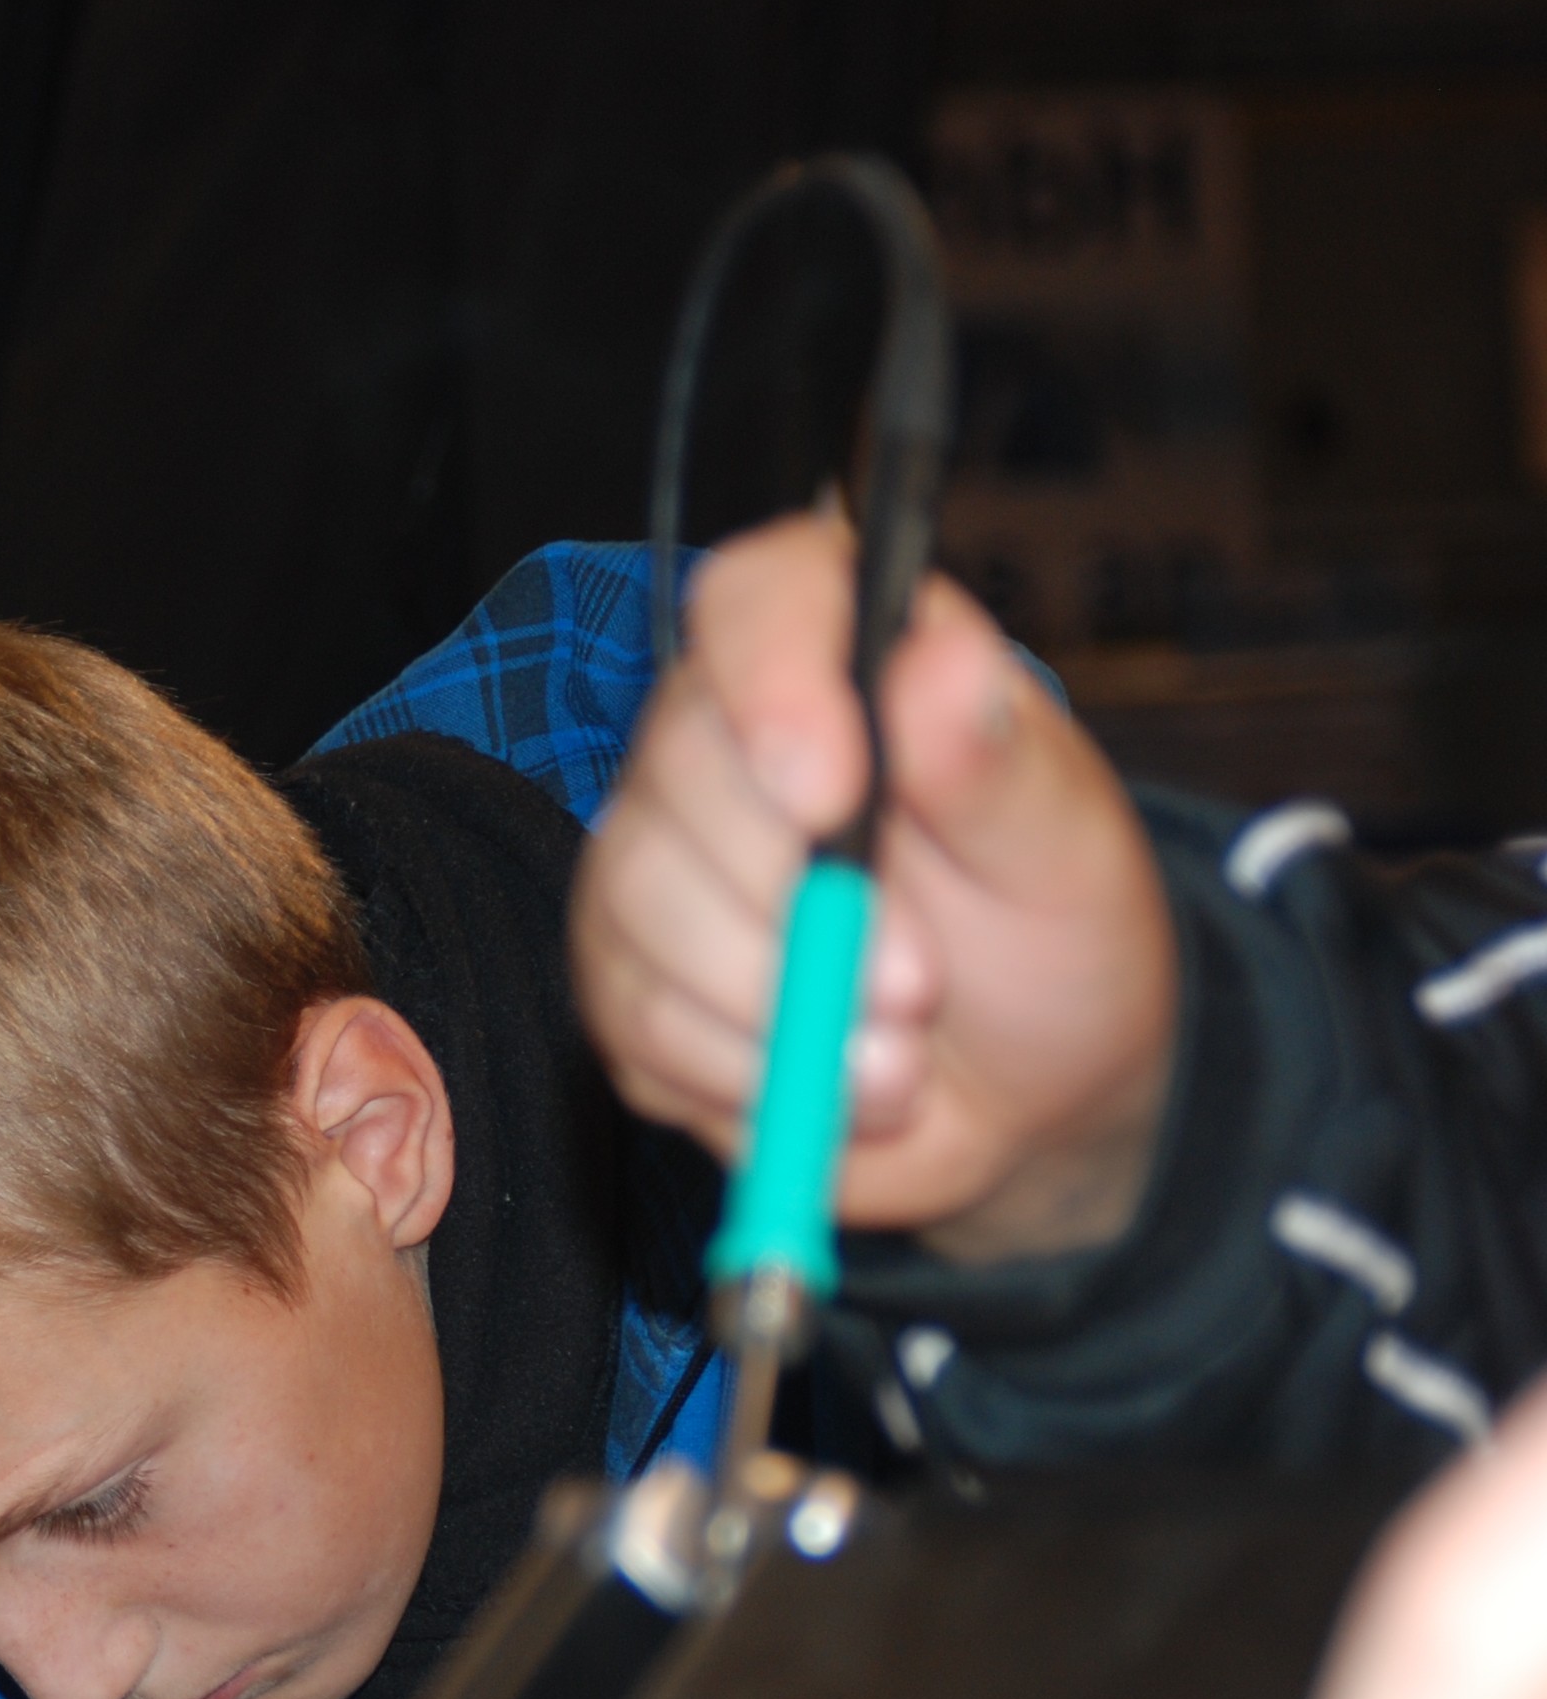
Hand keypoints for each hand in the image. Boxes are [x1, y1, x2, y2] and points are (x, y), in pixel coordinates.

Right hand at [572, 514, 1177, 1264]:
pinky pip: (636, 1019)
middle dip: (794, 901)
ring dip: (781, 1004)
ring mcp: (662, 861)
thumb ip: (997, 762)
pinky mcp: (629, 979)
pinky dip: (745, 1073)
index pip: (756, 597)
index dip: (770, 677)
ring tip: (895, 1056)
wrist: (1026, 1100)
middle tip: (920, 983)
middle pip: (677, 767)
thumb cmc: (1051, 945)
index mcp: (848, 663)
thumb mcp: (1068, 854)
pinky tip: (822, 1084)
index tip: (831, 793)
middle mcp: (729, 743)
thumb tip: (943, 661)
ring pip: (642, 902)